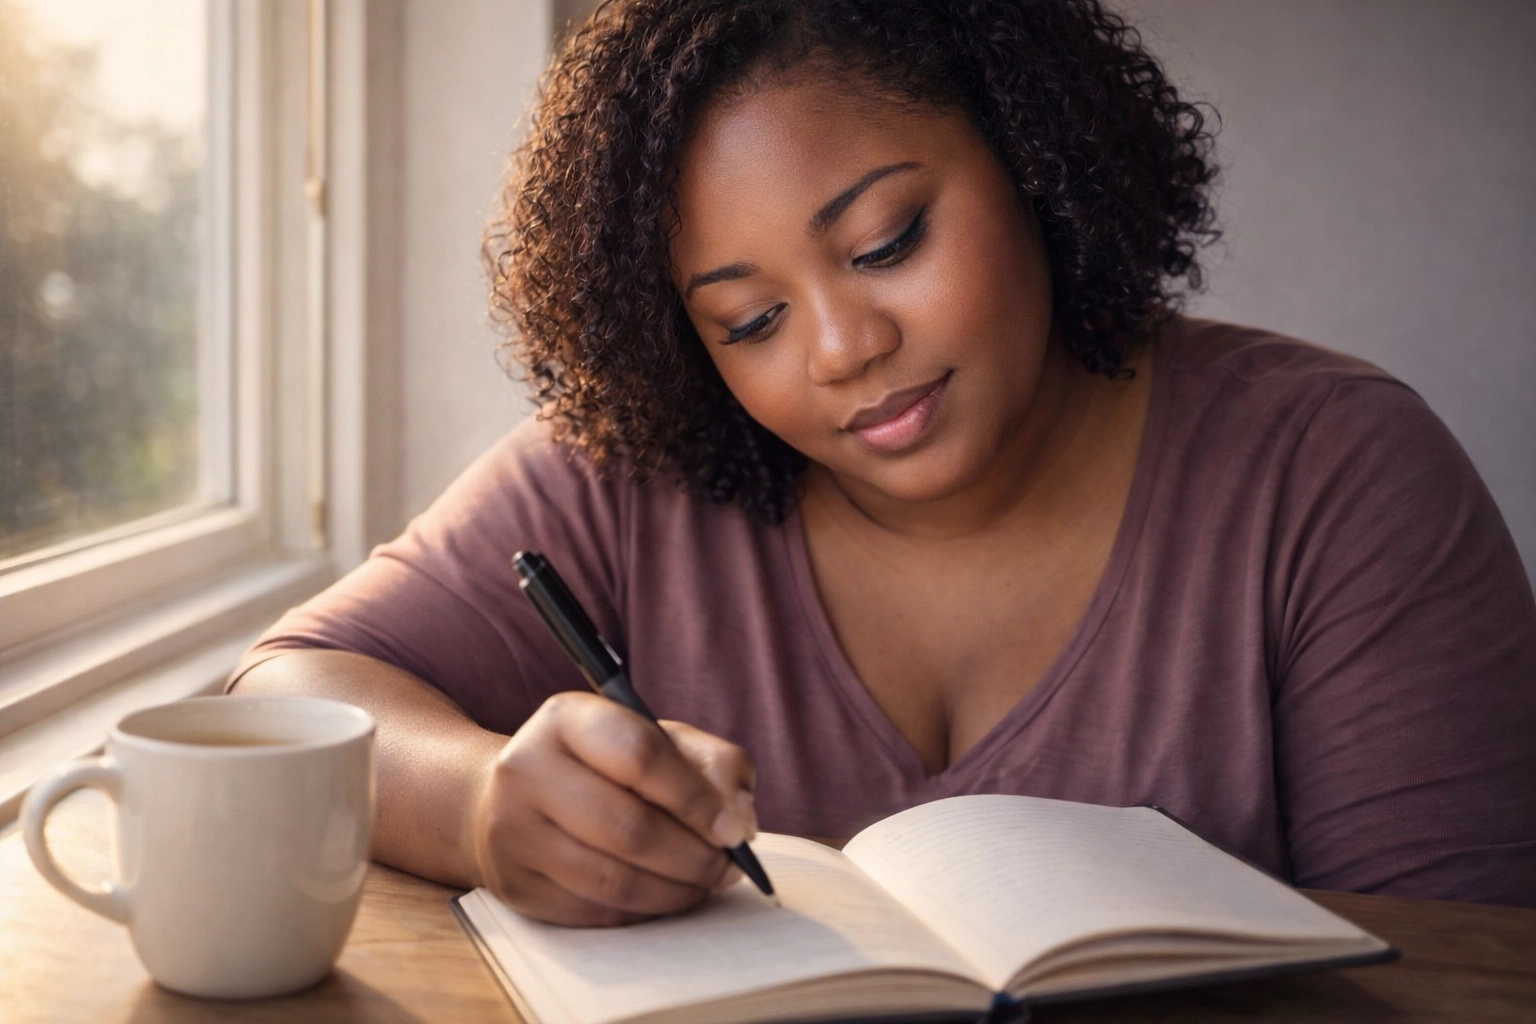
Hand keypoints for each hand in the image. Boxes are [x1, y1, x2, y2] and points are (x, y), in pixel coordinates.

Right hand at [470, 691, 757, 925]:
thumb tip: (740, 820)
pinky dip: (643, 911)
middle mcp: (527, 770)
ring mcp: (513, 832)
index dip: (697, 799)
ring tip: (703, 884)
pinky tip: (663, 895)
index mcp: (567, 719)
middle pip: (628, 828)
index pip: (641, 756)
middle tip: (726, 868)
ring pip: (613, 881)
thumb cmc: (602, 765)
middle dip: (693, 857)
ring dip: (675, 892)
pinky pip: (595, 912)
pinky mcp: (516, 885)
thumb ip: (713, 764)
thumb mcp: (657, 739)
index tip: (734, 830)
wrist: (511, 798)